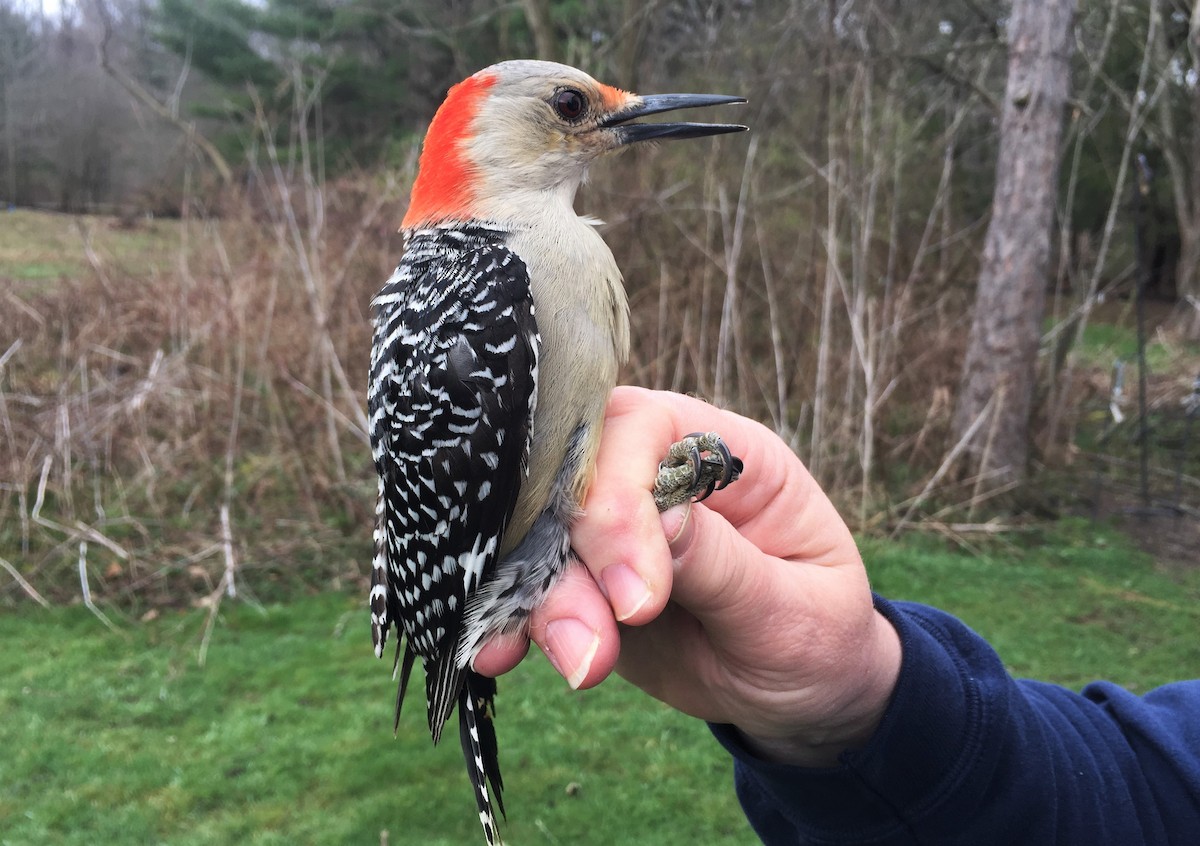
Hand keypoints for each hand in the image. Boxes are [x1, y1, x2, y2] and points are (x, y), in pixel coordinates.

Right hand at [474, 387, 900, 765]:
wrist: (800, 698)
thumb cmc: (817, 637)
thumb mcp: (796, 611)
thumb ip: (727, 565)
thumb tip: (660, 517)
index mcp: (726, 453)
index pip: (648, 431)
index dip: (623, 502)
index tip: (638, 599)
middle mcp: (659, 473)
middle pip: (576, 472)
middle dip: (573, 557)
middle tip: (595, 643)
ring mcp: (613, 528)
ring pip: (542, 532)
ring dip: (542, 600)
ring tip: (581, 666)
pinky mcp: (582, 580)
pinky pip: (528, 585)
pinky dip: (509, 619)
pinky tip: (498, 652)